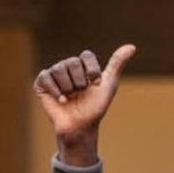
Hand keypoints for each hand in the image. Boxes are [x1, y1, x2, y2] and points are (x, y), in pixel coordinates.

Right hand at [34, 45, 135, 165]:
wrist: (81, 126)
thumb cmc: (95, 107)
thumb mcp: (109, 84)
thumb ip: (117, 64)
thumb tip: (132, 47)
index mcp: (83, 65)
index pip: (87, 56)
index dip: (92, 71)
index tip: (95, 84)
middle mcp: (68, 67)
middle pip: (72, 62)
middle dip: (80, 82)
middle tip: (81, 93)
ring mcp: (54, 74)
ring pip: (59, 69)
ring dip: (69, 88)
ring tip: (71, 97)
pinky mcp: (41, 83)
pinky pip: (46, 77)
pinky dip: (56, 91)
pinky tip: (62, 100)